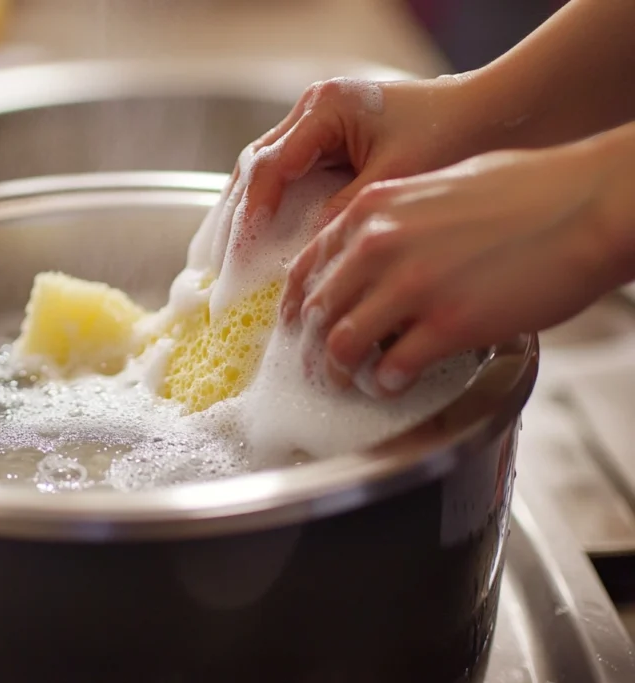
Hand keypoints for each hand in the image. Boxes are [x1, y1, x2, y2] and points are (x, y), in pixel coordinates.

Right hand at [228, 74, 488, 228]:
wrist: (496, 112)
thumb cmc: (454, 134)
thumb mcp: (394, 179)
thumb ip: (344, 209)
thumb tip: (307, 247)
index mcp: (326, 108)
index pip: (270, 166)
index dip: (253, 213)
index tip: (243, 253)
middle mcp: (315, 109)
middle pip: (257, 163)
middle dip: (240, 211)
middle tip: (225, 256)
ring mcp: (321, 122)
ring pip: (268, 167)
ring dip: (253, 207)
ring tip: (236, 249)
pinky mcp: (334, 138)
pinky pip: (291, 172)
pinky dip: (276, 202)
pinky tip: (269, 234)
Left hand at [281, 140, 629, 396]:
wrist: (589, 202)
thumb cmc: (527, 189)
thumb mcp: (436, 185)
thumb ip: (392, 218)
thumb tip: (368, 251)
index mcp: (372, 210)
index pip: (306, 266)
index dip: (298, 305)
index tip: (299, 327)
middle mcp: (379, 245)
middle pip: (318, 310)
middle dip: (312, 345)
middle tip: (320, 366)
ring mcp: (410, 286)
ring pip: (342, 344)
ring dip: (340, 371)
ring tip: (350, 382)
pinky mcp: (447, 324)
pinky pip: (392, 368)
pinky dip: (386, 382)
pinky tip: (394, 383)